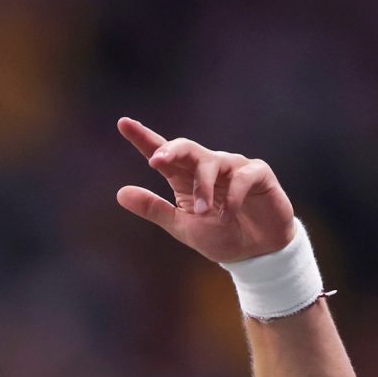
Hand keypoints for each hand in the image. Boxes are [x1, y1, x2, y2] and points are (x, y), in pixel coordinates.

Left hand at [116, 118, 294, 264]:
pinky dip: (233, 196)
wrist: (256, 253)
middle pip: (186, 147)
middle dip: (171, 150)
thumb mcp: (182, 226)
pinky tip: (229, 215)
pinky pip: (242, 176)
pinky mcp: (258, 173)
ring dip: (204, 187)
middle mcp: (208, 166)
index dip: (143, 137)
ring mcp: (233, 167)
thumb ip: (154, 209)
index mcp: (185, 177)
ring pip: (212, 162)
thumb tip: (120, 193)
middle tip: (157, 162)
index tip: (123, 123)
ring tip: (203, 212)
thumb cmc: (220, 235)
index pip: (162, 153)